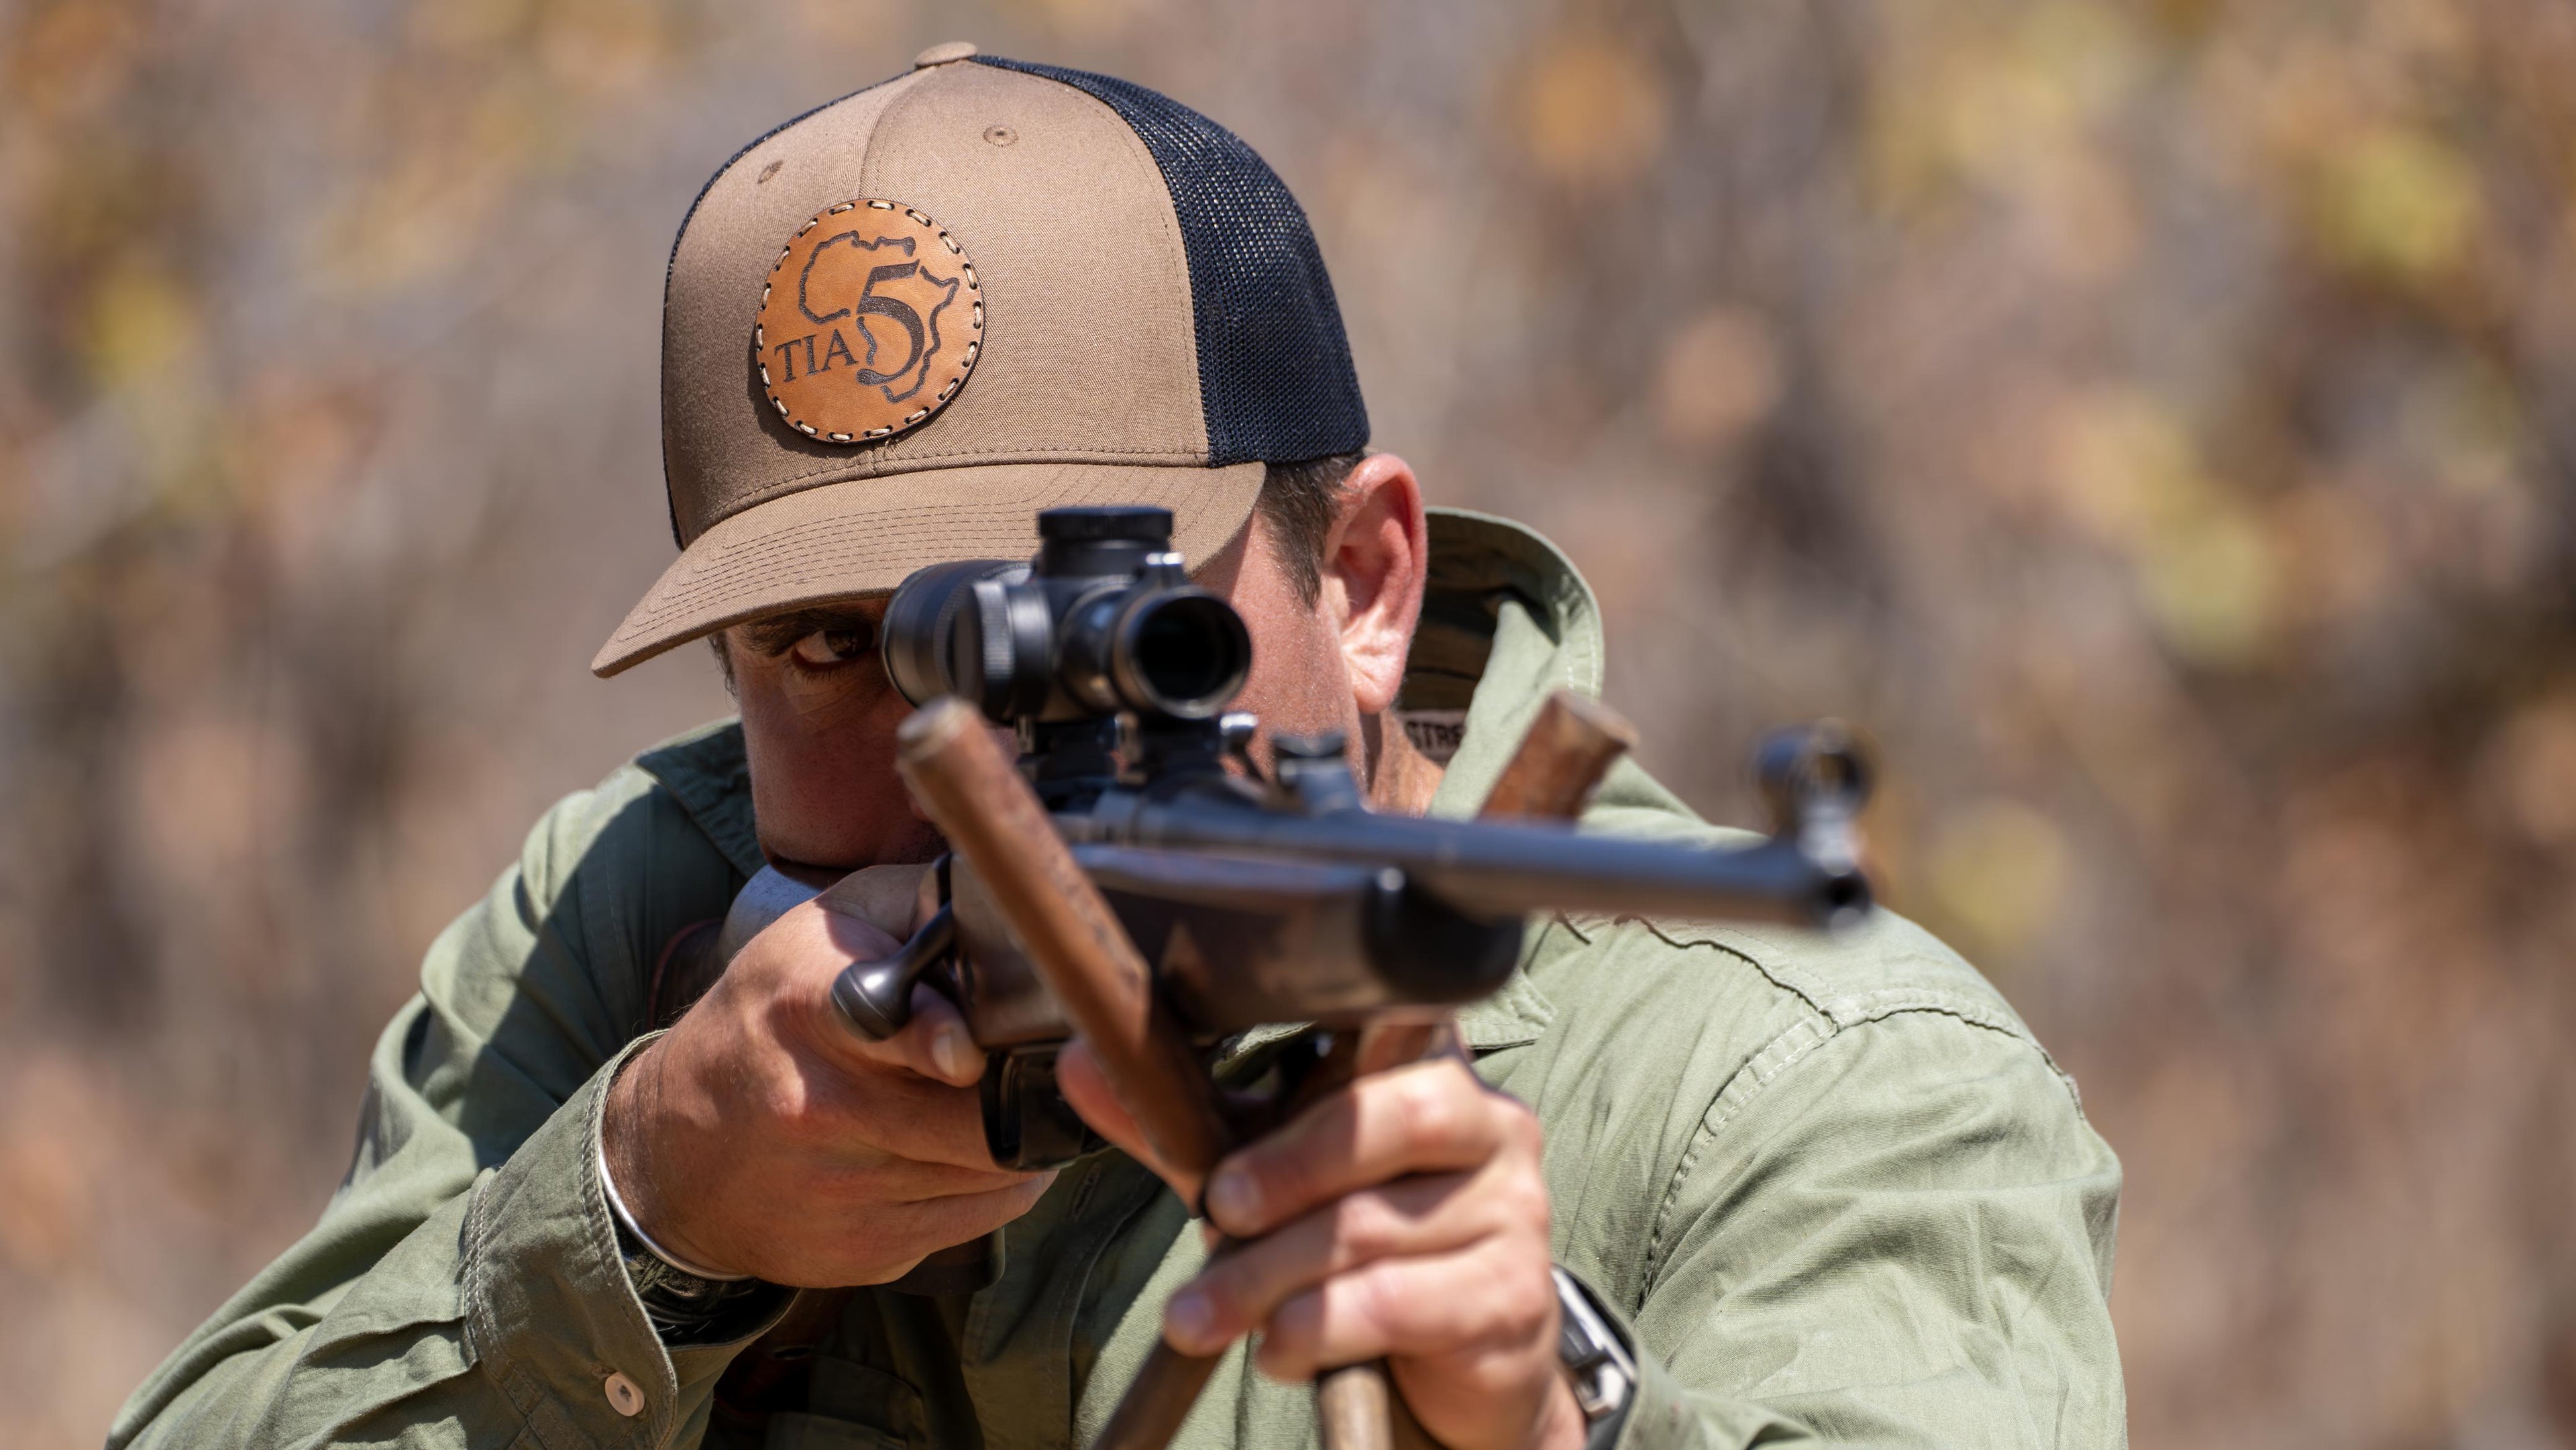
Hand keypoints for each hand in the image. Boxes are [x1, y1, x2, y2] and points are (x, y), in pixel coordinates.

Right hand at [602, 865, 1054, 1285]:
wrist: (671, 1149)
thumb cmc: (764, 1022)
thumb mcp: (815, 936)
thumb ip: (909, 907)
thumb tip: (1000, 905)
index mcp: (808, 1010)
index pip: (892, 1027)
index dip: (948, 1038)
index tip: (969, 1049)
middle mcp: (823, 1109)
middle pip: (981, 1120)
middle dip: (1026, 1089)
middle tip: (1040, 1065)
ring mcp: (845, 1191)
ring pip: (999, 1170)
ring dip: (1021, 1135)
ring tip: (1003, 1101)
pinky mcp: (866, 1251)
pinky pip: (985, 1217)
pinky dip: (1001, 1182)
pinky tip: (973, 1148)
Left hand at [1059, 1045, 1587, 1449]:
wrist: (1467, 1366)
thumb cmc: (1366, 1246)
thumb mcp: (1277, 1176)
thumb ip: (1192, 1126)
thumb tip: (1082, 1065)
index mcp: (1437, 1071)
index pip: (1388, 1027)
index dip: (1319, 1052)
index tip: (1243, 1103)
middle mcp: (1493, 1127)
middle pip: (1387, 1121)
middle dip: (1283, 1170)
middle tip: (1213, 1212)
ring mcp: (1512, 1213)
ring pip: (1368, 1229)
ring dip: (1265, 1278)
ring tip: (1202, 1314)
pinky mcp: (1510, 1298)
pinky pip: (1393, 1304)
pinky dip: (1315, 1330)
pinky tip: (1280, 1348)